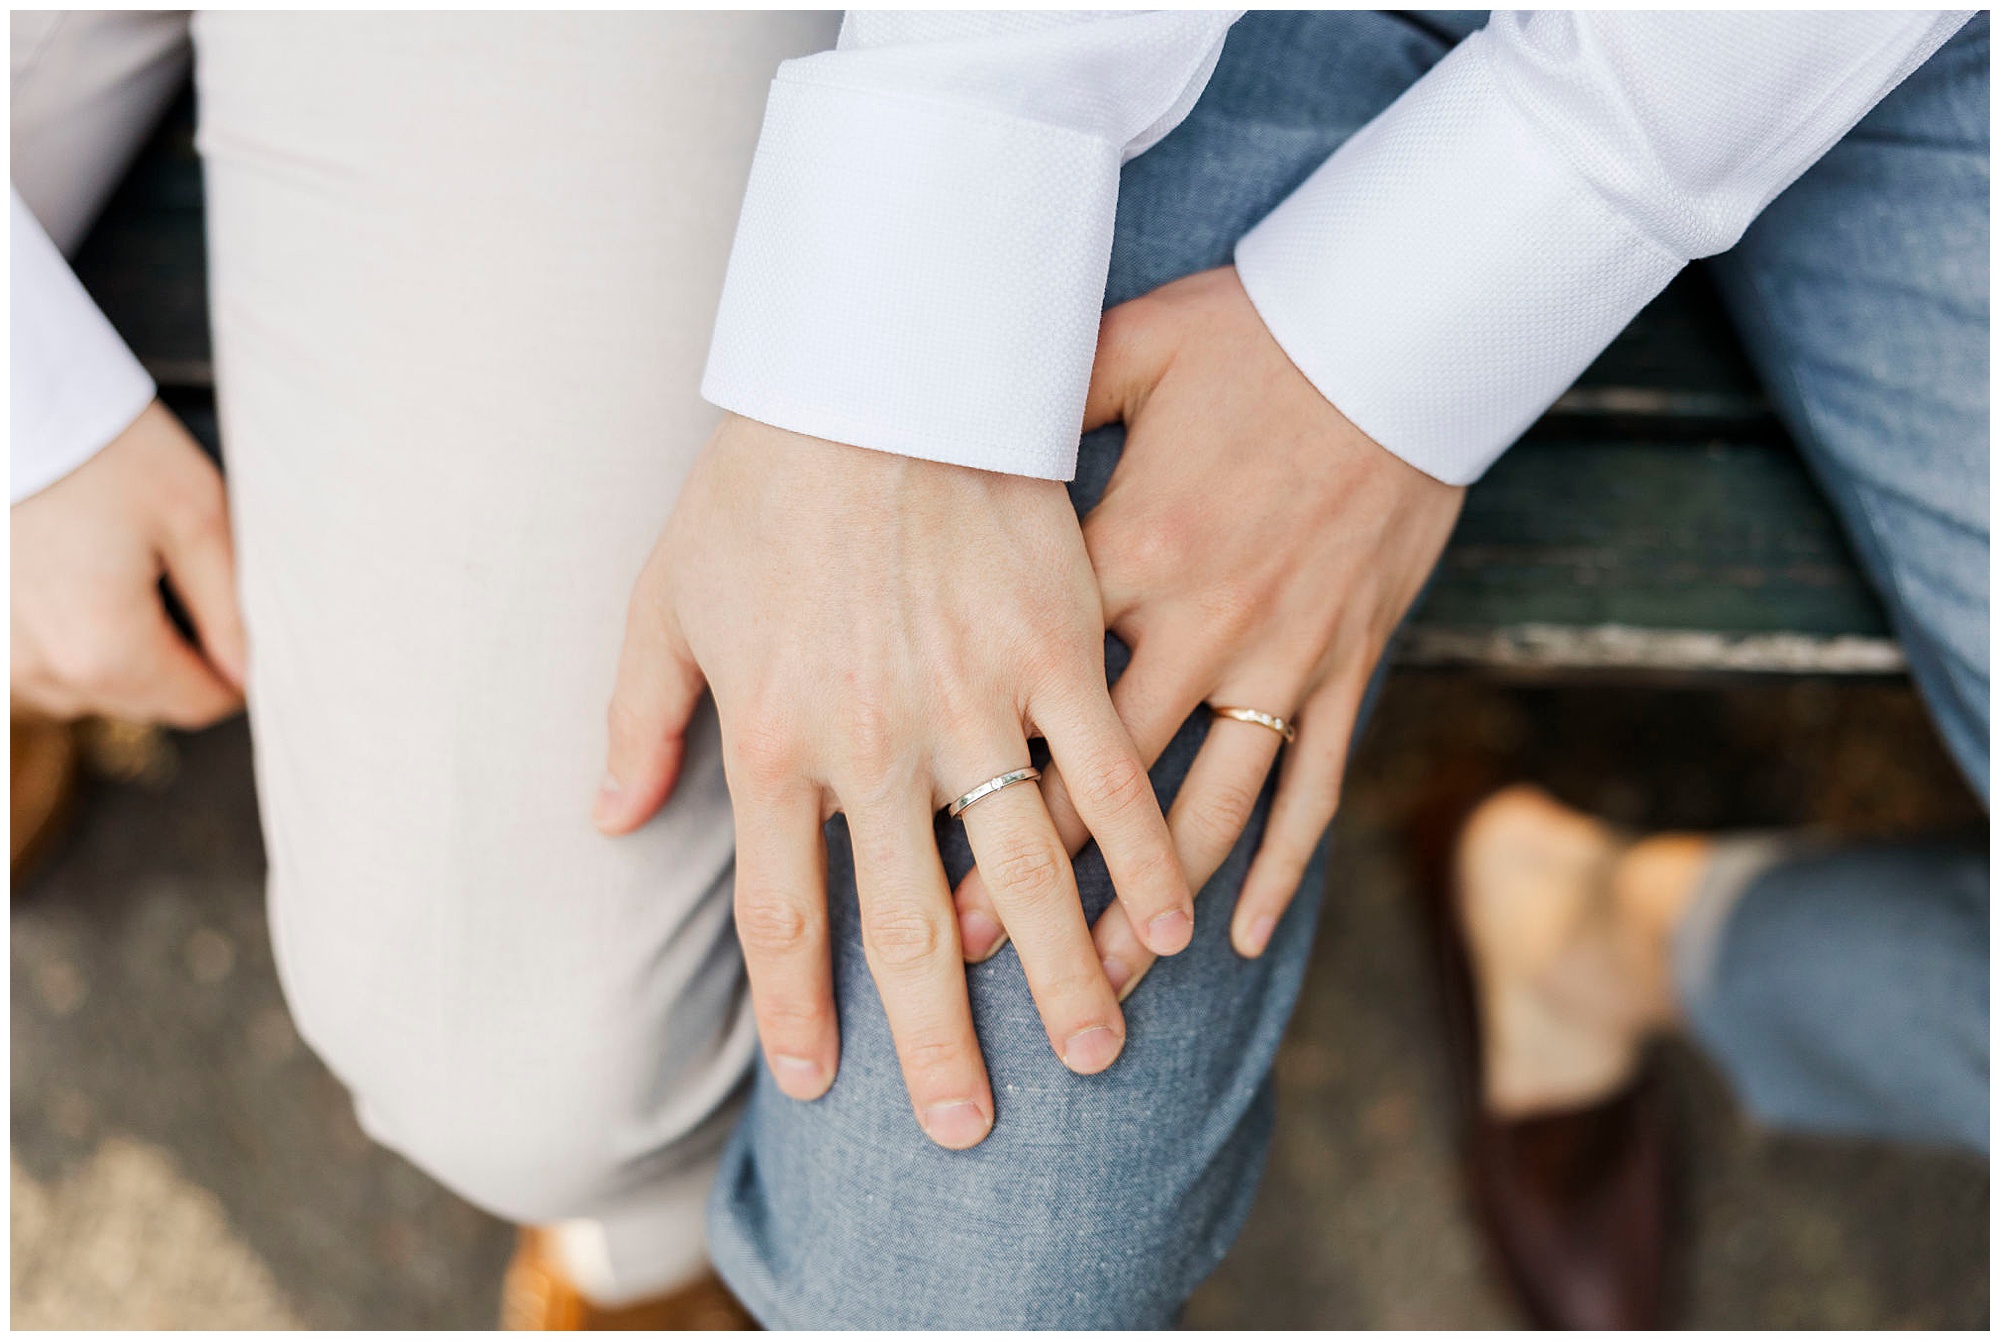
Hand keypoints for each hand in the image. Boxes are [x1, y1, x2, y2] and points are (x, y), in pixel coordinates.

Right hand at [11, 399, 246, 726]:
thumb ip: (232, 608)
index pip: (201, 703)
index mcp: (105, 650)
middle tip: (178, 571)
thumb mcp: (195, 517)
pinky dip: (72, 625)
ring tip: (119, 559)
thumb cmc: (98, 447)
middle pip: (148, 697)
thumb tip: (251, 672)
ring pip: (93, 682)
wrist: (7, 399)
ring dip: (121, 642)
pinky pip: (45, 656)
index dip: (236, 671)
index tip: (241, 625)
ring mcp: (2, 656)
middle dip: (178, 652)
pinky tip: (78, 566)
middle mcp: (43, 671)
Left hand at [595, 415, 1189, 1147]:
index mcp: (776, 739)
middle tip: (965, 1127)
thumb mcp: (664, 594)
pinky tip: (1170, 919)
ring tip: (1097, 1052)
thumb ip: (640, 717)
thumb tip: (613, 818)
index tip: (823, 1080)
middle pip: (909, 925)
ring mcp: (976, 697)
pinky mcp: (1058, 642)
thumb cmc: (757, 476)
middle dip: (938, 1038)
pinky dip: (1141, 853)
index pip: (787, 913)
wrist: (867, 360)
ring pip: (1023, 867)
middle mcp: (877, 742)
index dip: (803, 1008)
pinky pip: (1110, 770)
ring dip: (1063, 971)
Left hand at [953, 267, 1463, 995]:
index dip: (964, 785)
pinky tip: (1238, 935)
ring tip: (1100, 987)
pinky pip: (1311, 784)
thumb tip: (929, 433)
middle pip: (1106, 781)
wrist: (1402, 328)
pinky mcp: (1347, 662)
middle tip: (975, 961)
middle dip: (1035, 879)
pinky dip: (1277, 866)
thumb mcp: (1122, 346)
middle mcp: (1203, 619)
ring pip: (1208, 810)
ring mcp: (1282, 652)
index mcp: (1128, 549)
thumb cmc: (1248, 332)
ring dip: (1151, 906)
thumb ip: (1028, 408)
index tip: (905, 859)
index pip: (1030, 695)